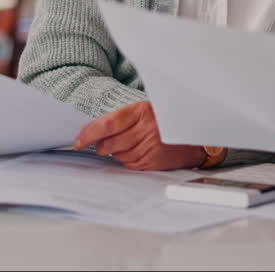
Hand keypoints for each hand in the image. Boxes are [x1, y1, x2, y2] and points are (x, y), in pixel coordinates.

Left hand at [73, 101, 206, 170]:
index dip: (89, 133)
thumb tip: (95, 133)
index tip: (79, 140)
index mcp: (142, 111)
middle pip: (109, 144)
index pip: (108, 124)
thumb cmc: (168, 120)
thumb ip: (123, 119)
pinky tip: (138, 151)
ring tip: (130, 143)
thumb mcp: (147, 110)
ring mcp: (150, 147)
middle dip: (101, 145)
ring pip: (117, 156)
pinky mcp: (152, 162)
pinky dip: (128, 159)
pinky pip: (128, 164)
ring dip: (116, 152)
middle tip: (104, 143)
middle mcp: (146, 130)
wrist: (196, 137)